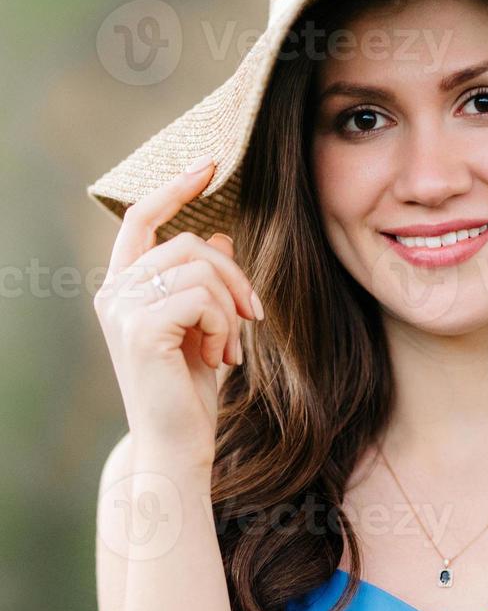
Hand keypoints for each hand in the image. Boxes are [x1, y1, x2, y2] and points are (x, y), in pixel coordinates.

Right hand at [93, 159, 263, 468]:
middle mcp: (114, 292)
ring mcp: (122, 309)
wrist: (177, 444)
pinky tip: (220, 356)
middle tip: (251, 315)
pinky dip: (225, 324)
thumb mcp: (204, 324)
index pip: (141, 219)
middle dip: (233, 275)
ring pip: (200, 266)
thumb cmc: (189, 386)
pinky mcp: (141, 328)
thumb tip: (221, 234)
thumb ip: (205, 280)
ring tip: (229, 346)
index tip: (209, 166)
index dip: (175, 188)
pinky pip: (202, 296)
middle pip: (188, 242)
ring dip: (231, 306)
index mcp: (123, 286)